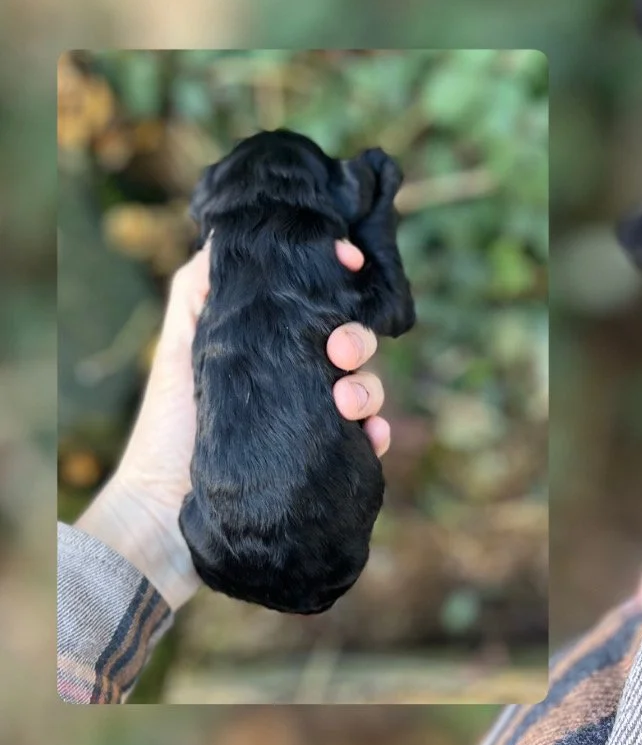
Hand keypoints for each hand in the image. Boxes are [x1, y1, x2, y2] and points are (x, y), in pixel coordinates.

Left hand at [76, 238, 389, 608]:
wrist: (162, 511)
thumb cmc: (168, 424)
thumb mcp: (180, 344)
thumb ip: (199, 288)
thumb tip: (228, 233)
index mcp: (274, 346)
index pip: (320, 304)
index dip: (341, 277)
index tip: (347, 261)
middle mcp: (300, 379)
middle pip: (351, 342)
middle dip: (358, 336)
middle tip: (340, 349)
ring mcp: (315, 422)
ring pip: (367, 388)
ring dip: (369, 386)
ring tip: (347, 401)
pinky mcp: (325, 464)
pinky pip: (367, 442)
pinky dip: (375, 434)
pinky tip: (367, 436)